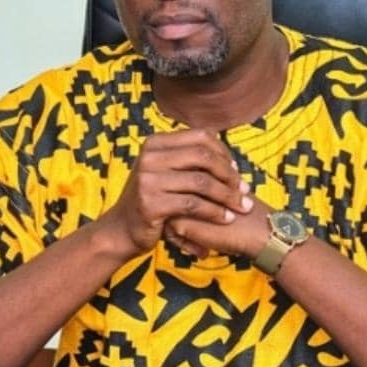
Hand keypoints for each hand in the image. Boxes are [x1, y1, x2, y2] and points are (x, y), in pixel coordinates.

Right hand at [101, 129, 252, 257]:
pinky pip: (194, 205)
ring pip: (202, 182)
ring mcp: (148, 179)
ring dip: (227, 196)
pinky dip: (215, 212)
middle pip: (204, 156)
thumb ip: (189, 160)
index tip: (236, 171)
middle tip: (245, 191)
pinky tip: (226, 219)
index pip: (200, 136)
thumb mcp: (165, 172)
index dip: (224, 152)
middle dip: (230, 174)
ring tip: (242, 207)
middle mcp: (149, 156)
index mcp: (155, 143)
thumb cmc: (152, 200)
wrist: (121, 230)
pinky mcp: (151, 203)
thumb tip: (228, 155)